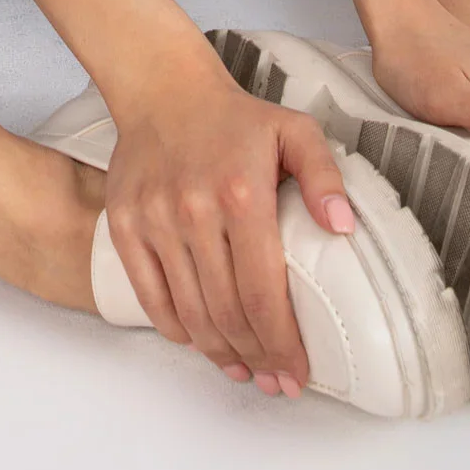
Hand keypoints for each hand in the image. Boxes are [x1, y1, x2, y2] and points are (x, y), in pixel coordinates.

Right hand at [103, 50, 357, 393]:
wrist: (164, 89)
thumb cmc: (236, 117)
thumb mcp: (295, 131)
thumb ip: (325, 177)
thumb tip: (344, 228)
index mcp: (242, 195)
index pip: (263, 294)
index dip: (283, 344)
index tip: (299, 372)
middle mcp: (194, 212)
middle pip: (227, 313)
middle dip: (257, 358)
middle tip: (277, 380)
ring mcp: (155, 221)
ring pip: (189, 313)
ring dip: (219, 353)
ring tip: (244, 369)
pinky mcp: (125, 225)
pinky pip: (151, 297)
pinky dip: (177, 330)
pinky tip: (201, 341)